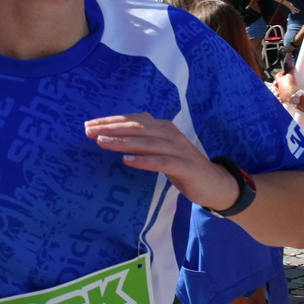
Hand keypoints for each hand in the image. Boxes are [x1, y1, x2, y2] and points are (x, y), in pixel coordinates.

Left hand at [84, 113, 238, 210]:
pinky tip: (127, 161)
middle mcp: (169, 133)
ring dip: (123, 142)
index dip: (111, 121)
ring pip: (146, 142)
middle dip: (111, 129)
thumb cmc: (183, 167)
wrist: (214, 183)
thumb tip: (115, 137)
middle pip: (137, 128)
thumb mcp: (161, 150)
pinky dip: (144, 160)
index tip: (89, 125)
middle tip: (88, 131)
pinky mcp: (184, 166)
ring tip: (102, 142)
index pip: (133, 120)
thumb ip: (143, 141)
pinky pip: (161, 161)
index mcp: (162, 127)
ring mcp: (178, 149)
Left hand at [271, 71, 297, 102]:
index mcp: (279, 80)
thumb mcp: (290, 76)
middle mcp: (278, 87)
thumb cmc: (290, 85)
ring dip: (278, 90)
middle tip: (282, 80)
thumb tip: (291, 68)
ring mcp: (279, 93)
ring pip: (276, 92)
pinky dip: (281, 99)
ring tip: (280, 89)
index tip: (284, 72)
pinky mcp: (282, 98)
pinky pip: (280, 99)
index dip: (280, 73)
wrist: (293, 94)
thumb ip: (290, 71)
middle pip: (275, 84)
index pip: (277, 75)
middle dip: (277, 82)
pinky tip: (282, 99)